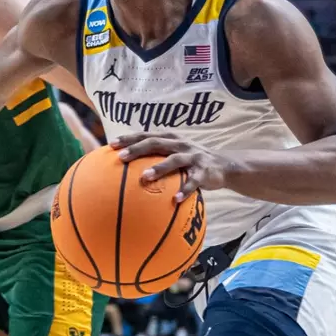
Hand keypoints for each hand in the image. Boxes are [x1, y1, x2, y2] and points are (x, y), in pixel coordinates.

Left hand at [112, 132, 230, 201]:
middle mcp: (180, 145)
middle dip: (138, 149)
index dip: (130, 138)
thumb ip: (155, 157)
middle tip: (121, 157)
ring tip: (144, 177)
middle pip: (156, 143)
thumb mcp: (174, 155)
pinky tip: (175, 200)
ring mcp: (193, 157)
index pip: (147, 135)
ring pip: (174, 160)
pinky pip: (193, 182)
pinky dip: (185, 190)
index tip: (111, 144)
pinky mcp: (204, 172)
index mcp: (170, 139)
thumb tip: (126, 170)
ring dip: (159, 168)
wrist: (224, 166)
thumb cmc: (191, 163)